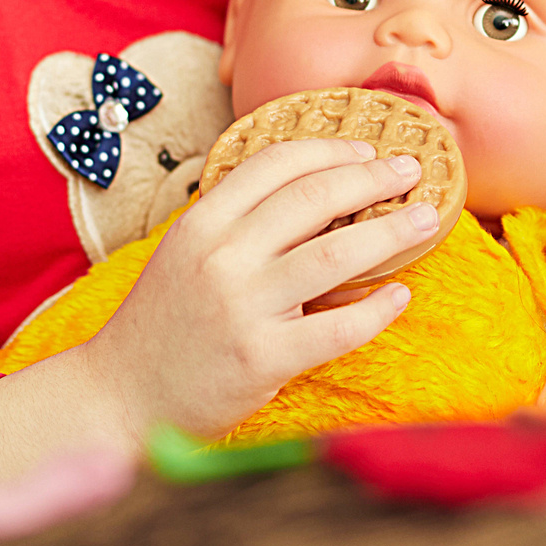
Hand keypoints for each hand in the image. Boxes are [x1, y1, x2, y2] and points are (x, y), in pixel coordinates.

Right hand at [75, 139, 433, 439]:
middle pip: (315, 197)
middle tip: (410, 170)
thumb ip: (236, 224)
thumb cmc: (163, 325)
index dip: (329, 149)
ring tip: (425, 219)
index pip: (275, 163)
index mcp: (202, 223)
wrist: (120, 397)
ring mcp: (244, 307)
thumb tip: (313, 192)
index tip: (366, 149)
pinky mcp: (264, 358)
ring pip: (337, 254)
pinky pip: (339, 328)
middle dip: (373, 178)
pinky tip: (399, 295)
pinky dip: (378, 308)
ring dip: (392, 230)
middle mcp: (222, 257)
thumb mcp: (185, 255)